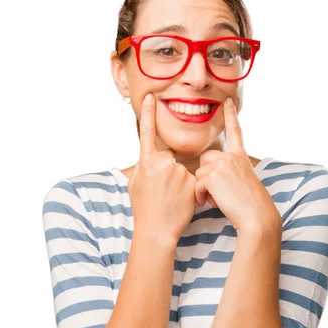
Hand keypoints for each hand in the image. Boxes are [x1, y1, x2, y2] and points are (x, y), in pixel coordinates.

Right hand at [128, 93, 197, 242]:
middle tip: (161, 191)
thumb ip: (142, 166)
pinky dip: (189, 188)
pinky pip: (193, 179)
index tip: (151, 97)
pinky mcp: (193, 182)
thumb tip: (148, 156)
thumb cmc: (143, 209)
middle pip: (169, 157)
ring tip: (170, 198)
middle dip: (168, 170)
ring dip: (179, 181)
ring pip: (182, 169)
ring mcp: (179, 172)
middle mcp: (163, 163)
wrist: (157, 230)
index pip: (147, 133)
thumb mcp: (134, 184)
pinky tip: (180, 201)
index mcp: (146, 162)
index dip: (148, 114)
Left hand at [194, 98, 280, 233]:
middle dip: (206, 175)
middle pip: (205, 159)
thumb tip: (211, 174)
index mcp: (240, 156)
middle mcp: (232, 157)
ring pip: (200, 174)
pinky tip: (210, 203)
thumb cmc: (250, 205)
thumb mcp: (243, 181)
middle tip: (218, 192)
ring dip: (204, 189)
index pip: (235, 132)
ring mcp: (222, 165)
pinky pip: (197, 185)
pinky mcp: (213, 176)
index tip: (228, 100)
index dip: (231, 115)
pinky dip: (200, 196)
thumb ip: (229, 171)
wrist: (256, 216)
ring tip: (219, 200)